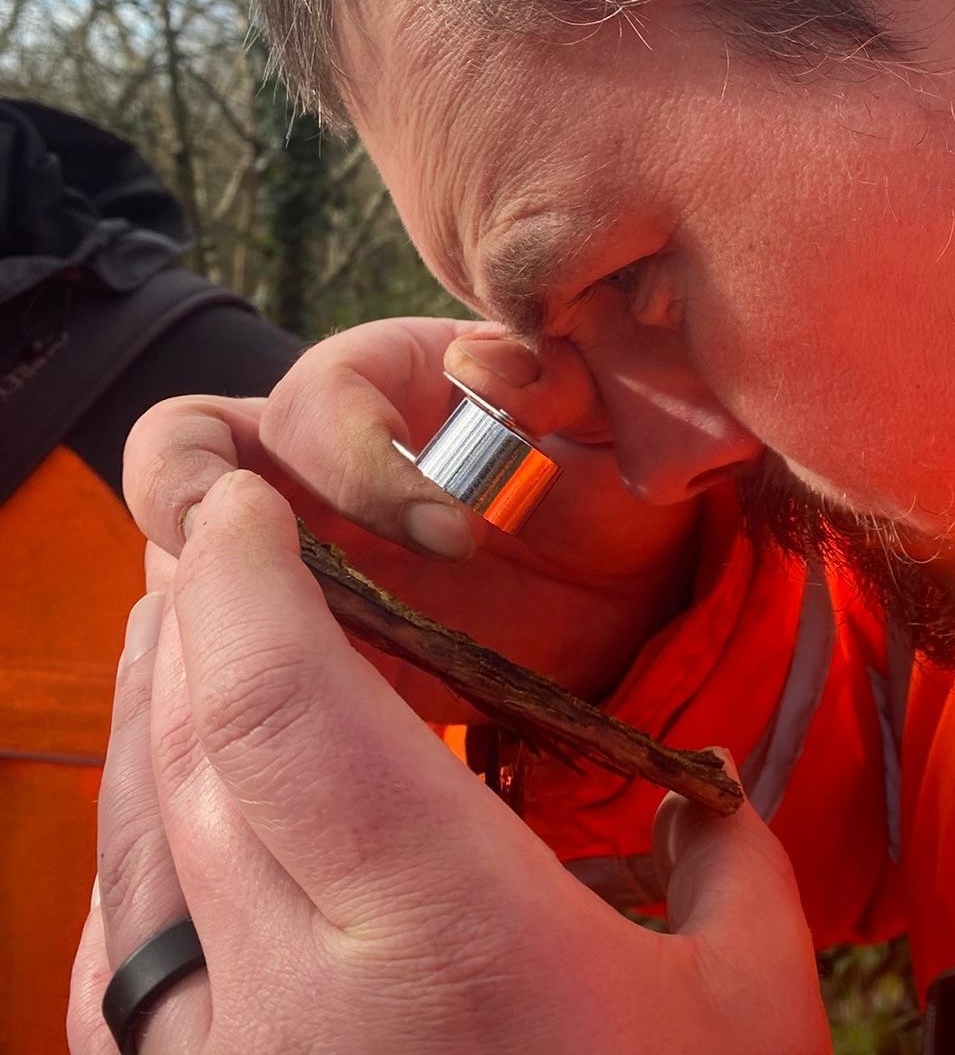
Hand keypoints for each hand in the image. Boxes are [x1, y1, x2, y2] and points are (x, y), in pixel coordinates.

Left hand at [68, 471, 829, 1054]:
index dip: (240, 580)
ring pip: (129, 844)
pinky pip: (119, 954)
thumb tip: (694, 792)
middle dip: (187, 619)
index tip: (244, 505)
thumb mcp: (745, 1009)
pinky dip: (134, 844)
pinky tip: (170, 810)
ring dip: (150, 714)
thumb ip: (724, 862)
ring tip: (186, 634)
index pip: (281, 707)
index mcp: (438, 940)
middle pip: (185, 751)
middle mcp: (291, 999)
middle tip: (220, 544)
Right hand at [123, 317, 701, 707]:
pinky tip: (315, 726)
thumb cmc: (607, 479)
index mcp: (382, 384)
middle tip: (261, 578)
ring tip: (305, 656)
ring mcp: (293, 552)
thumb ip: (557, 381)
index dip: (362, 463)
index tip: (457, 534)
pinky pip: (238, 661)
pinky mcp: (310, 644)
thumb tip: (477, 371)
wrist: (626, 588)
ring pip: (185, 561)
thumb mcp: (608, 420)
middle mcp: (309, 460)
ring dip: (214, 606)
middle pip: (184, 456)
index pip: (312, 402)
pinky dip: (250, 687)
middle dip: (191, 505)